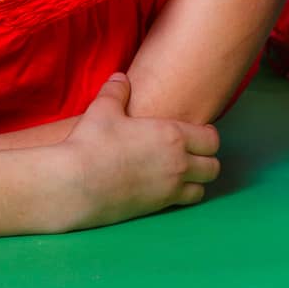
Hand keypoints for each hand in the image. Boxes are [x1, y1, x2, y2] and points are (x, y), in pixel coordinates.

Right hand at [58, 74, 221, 229]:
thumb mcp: (103, 108)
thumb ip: (116, 91)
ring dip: (196, 181)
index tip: (196, 134)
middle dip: (206, 160)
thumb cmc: (91, 142)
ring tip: (182, 173)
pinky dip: (181, 197)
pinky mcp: (157, 208)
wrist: (75, 183)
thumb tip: (120, 79)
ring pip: (203, 188)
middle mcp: (178, 163)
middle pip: (213, 166)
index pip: (211, 139)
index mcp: (172, 135)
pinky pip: (184, 204)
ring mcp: (169, 189)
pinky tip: (166, 188)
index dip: (207, 136)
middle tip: (191, 154)